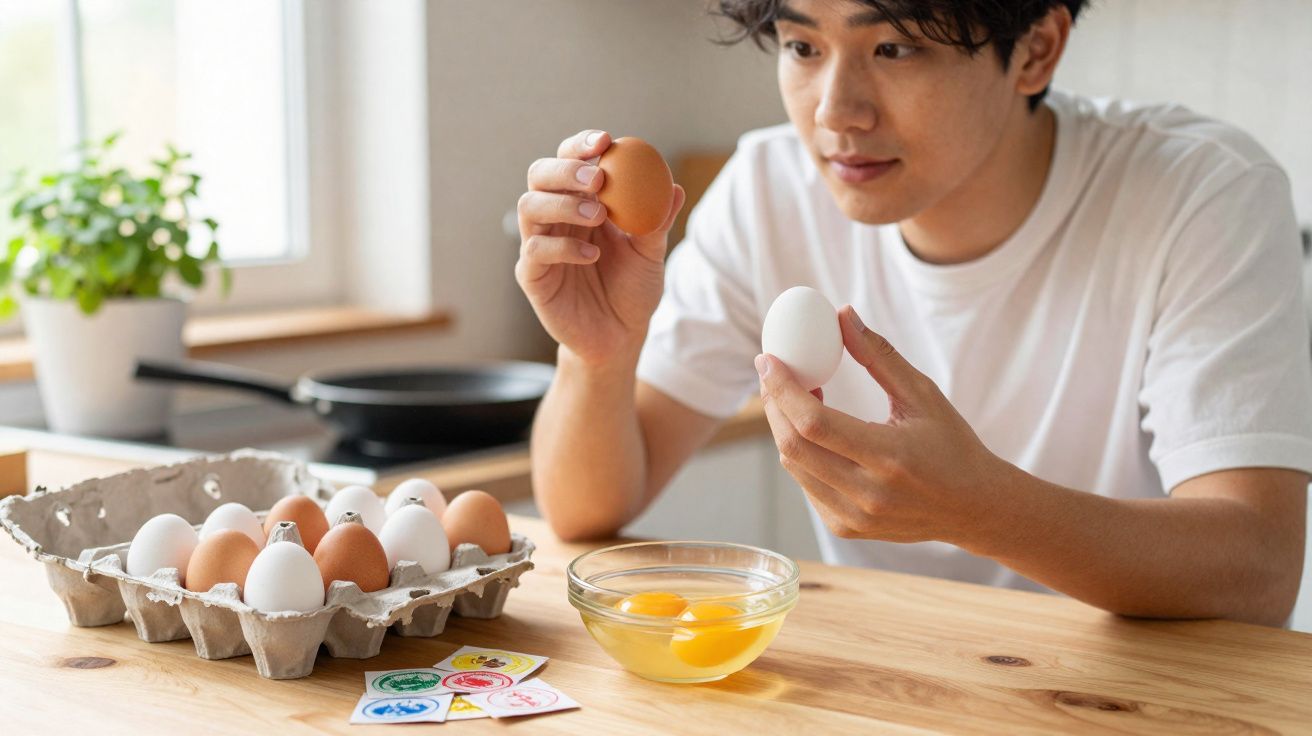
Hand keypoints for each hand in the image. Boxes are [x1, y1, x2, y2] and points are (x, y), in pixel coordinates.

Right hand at [515, 129, 686, 365]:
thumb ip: (658, 221)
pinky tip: (592, 255)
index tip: (605, 141)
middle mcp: (554, 217)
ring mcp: (538, 244)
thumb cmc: (632, 290)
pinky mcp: (531, 275)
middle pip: (540, 175)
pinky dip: (564, 247)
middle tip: (597, 176)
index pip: (570, 161)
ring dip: (564, 204)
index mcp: (580, 201)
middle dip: (566, 168)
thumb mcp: (651, 254)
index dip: (581, 145)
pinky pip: (535, 250)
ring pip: (530, 206)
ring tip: (599, 216)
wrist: (619, 337)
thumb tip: (674, 188)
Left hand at [755, 305, 1013, 543]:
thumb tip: (843, 315)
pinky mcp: (846, 527)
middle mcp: (868, 494)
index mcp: (890, 458)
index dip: (783, 389)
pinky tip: (814, 432)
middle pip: (793, 446)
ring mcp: (854, 517)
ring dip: (783, 427)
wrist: (974, 507)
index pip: (815, 423)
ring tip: (796, 396)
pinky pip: (806, 485)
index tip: (768, 360)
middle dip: (773, 404)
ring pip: (794, 466)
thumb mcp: (924, 394)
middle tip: (773, 374)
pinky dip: (801, 453)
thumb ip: (880, 356)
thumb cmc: (952, 445)